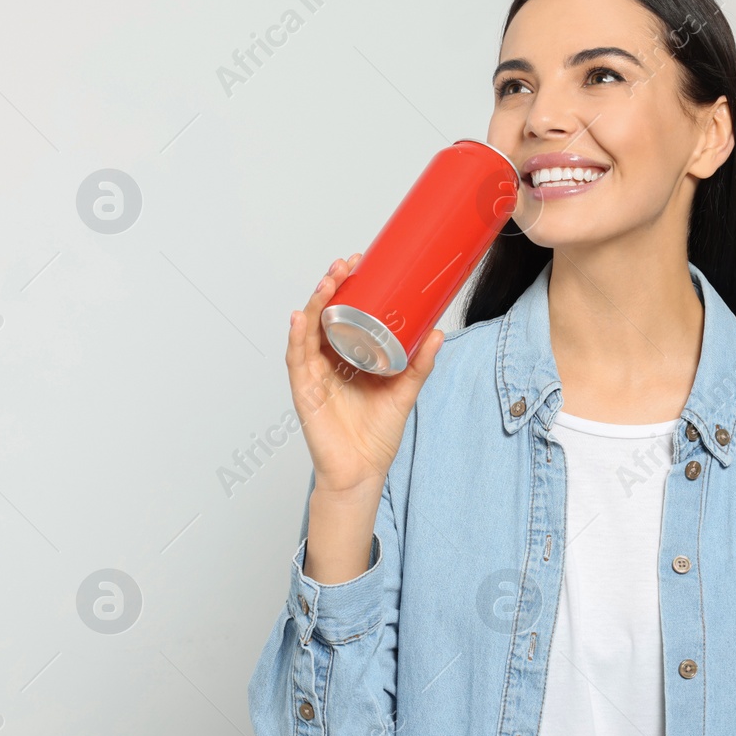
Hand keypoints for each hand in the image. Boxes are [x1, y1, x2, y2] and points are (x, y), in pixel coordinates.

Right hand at [286, 252, 444, 498]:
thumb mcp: (404, 391)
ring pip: (308, 331)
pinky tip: (300, 318)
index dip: (346, 287)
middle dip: (330, 287)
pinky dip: (297, 337)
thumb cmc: (375, 435)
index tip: (359, 263)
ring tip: (326, 282)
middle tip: (345, 265)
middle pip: (322, 316)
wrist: (362, 472)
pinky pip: (297, 360)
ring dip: (314, 304)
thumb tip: (439, 332)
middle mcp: (326, 362)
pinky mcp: (304, 392)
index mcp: (347, 357)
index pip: (342, 314)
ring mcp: (313, 375)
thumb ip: (419, 364)